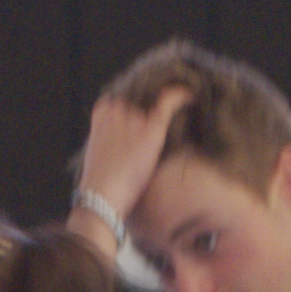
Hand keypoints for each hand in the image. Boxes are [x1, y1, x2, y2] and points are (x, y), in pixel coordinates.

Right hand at [77, 82, 188, 222]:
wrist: (101, 195)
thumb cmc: (100, 181)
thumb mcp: (99, 152)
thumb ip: (113, 138)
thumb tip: (130, 139)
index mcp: (102, 114)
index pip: (122, 104)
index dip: (132, 113)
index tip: (141, 117)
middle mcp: (117, 109)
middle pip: (138, 109)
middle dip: (142, 122)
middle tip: (142, 146)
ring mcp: (134, 118)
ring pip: (153, 114)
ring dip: (156, 126)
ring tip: (155, 146)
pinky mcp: (151, 128)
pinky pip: (168, 103)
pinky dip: (180, 97)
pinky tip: (190, 96)